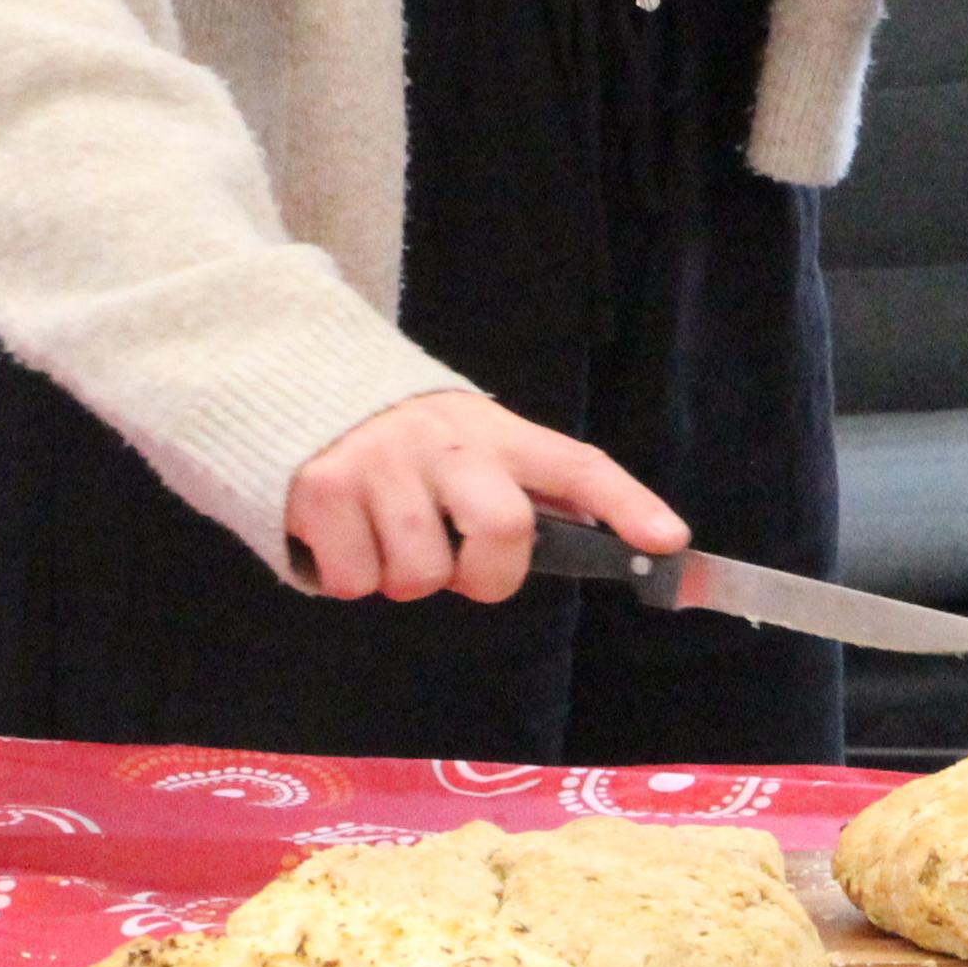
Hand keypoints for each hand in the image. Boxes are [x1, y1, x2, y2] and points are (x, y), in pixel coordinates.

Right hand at [284, 390, 683, 601]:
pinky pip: (354, 581)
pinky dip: (349, 578)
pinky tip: (344, 537)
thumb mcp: (472, 441)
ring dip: (406, 580)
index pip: (577, 464)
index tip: (669, 540)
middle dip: (489, 576)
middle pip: (503, 529)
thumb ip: (521, 486)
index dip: (627, 503)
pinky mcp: (322, 490)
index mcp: (496, 433)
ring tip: (389, 539)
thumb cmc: (406, 439)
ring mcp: (381, 465)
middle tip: (464, 570)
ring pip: (420, 575)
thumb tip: (598, 538)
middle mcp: (445, 443)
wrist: (298, 385)